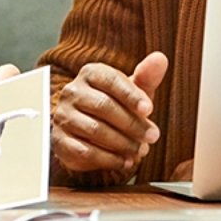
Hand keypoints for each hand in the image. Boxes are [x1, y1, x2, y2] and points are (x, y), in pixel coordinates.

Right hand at [51, 51, 168, 173]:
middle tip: (152, 136)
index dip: (131, 94)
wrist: (87, 133)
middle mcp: (72, 91)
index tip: (149, 109)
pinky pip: (85, 151)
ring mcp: (63, 116)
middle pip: (104, 106)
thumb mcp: (132, 91)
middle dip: (132, 123)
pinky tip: (124, 161)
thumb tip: (160, 59)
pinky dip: (108, 159)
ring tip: (140, 150)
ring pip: (95, 130)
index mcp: (90, 74)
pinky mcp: (60, 140)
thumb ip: (146, 76)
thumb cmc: (115, 106)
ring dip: (123, 143)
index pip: (110, 80)